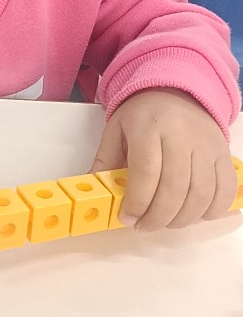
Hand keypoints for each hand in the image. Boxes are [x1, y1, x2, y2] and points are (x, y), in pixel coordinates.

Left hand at [91, 89, 236, 230]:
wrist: (178, 90)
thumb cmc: (144, 114)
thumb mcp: (116, 130)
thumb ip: (105, 163)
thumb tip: (92, 195)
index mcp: (149, 126)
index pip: (146, 172)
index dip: (137, 202)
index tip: (127, 218)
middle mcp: (181, 134)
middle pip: (174, 187)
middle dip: (157, 217)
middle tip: (144, 226)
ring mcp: (206, 144)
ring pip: (201, 193)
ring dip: (182, 218)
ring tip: (165, 222)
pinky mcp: (223, 154)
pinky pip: (224, 189)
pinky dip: (211, 210)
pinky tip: (192, 214)